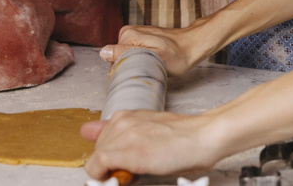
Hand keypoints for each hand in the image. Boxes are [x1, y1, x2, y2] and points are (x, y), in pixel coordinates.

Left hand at [81, 111, 222, 179]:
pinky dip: (104, 176)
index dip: (106, 156)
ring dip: (109, 171)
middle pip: (96, 150)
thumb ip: (120, 131)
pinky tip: (124, 177)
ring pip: (95, 160)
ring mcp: (124, 136)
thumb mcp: (147, 128)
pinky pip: (98, 166)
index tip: (116, 164)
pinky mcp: (128, 152)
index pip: (98, 139)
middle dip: (108, 164)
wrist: (203, 137)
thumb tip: (89, 131)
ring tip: (134, 172)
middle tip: (131, 170)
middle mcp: (121, 122)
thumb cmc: (182, 137)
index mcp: (126, 116)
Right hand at [99, 20, 214, 76]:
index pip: (113, 59)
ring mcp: (134, 34)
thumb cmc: (177, 56)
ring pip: (125, 56)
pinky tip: (152, 61)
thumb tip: (103, 52)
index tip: (141, 73)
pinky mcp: (140, 38)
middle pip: (118, 58)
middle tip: (149, 69)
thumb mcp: (152, 57)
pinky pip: (132, 53)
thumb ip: (127, 53)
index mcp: (127, 34)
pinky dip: (140, 60)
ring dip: (136, 64)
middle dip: (131, 67)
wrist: (193, 45)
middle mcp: (128, 31)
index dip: (124, 70)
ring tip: (152, 65)